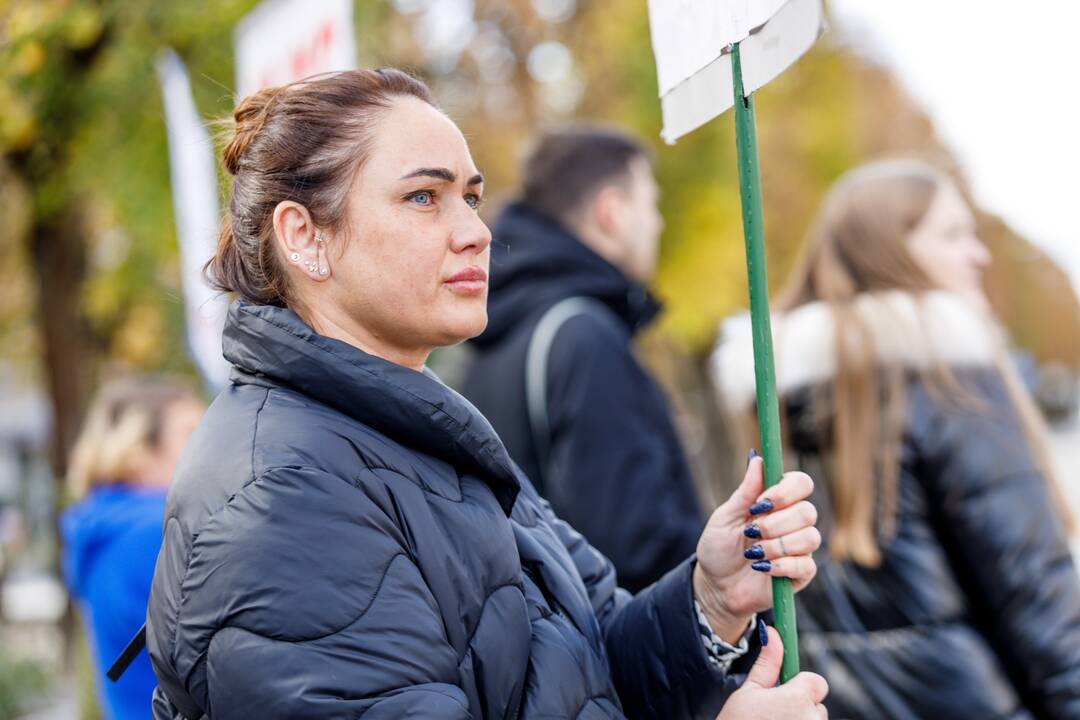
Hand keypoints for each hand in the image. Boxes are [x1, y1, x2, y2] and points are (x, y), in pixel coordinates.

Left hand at [693, 455, 818, 641]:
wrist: (715, 587)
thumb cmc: (718, 548)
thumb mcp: (725, 517)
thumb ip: (745, 491)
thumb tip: (758, 458)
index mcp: (776, 503)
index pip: (801, 484)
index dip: (786, 491)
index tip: (762, 502)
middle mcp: (793, 522)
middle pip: (808, 511)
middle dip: (776, 523)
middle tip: (752, 532)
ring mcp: (799, 548)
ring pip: (810, 538)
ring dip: (777, 546)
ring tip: (754, 553)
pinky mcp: (801, 573)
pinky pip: (806, 564)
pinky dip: (781, 565)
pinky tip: (762, 567)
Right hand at [716, 626, 828, 718]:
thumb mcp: (747, 693)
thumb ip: (767, 664)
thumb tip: (773, 634)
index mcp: (796, 699)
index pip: (816, 682)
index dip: (800, 685)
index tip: (784, 693)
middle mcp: (811, 719)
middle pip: (817, 705)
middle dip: (799, 708)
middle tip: (773, 717)